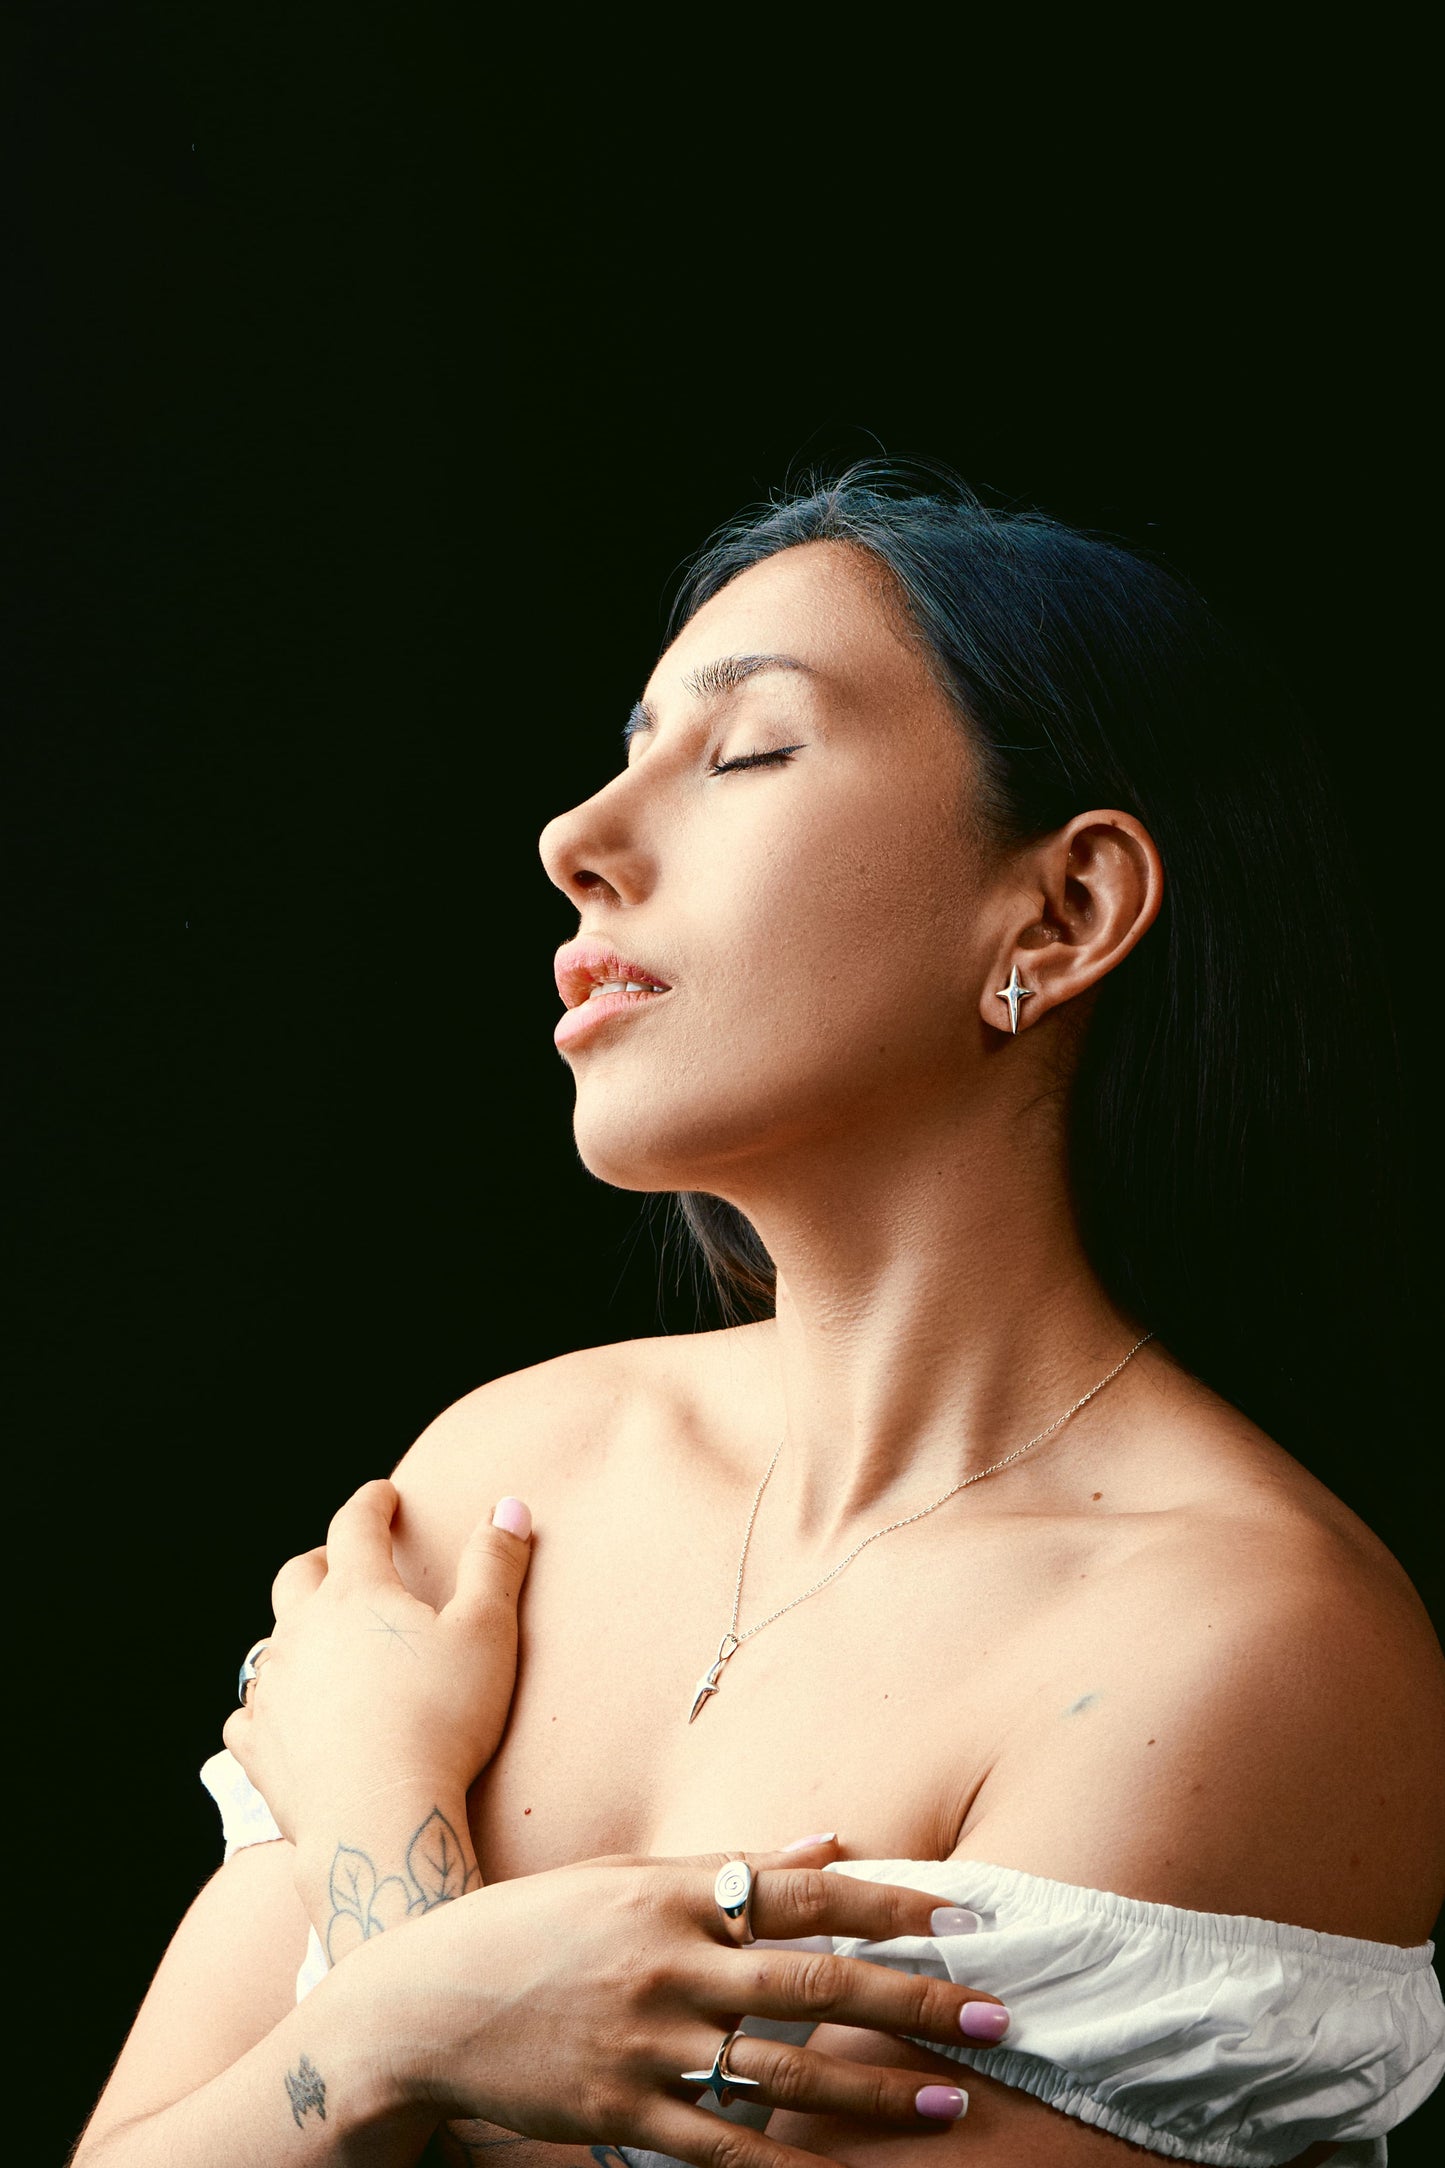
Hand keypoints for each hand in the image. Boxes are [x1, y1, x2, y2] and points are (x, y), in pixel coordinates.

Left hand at [223, 1478, 531, 1843]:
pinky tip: (281, 1717)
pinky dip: (265, 1708)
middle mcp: (301, 1631)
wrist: (379, 1818)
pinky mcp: (258, 1747)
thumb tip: (509, 1505)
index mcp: (356, 1593)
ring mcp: (273, 1690)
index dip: (371, 1504)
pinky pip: (247, 1716)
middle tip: (343, 1563)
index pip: (355, 1525)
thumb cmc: (442, 1720)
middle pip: (297, 1576)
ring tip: (320, 1643)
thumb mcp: (487, 1634)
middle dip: (321, 1561)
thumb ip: (496, 1564)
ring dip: (295, 1634)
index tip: (383, 1495)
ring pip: (270, 1643)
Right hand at [364, 1838, 1004, 2167]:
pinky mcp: (625, 2115)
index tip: (965, 1918)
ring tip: (951, 2103)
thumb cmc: (536, 1926)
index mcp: (676, 1893)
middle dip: (913, 2000)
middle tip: (993, 2014)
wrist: (430, 2004)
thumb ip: (734, 1866)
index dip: (892, 1906)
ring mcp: (649, 2045)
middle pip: (816, 1983)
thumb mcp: (630, 1876)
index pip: (808, 1893)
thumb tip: (829, 1843)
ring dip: (878, 2090)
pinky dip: (792, 2166)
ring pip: (789, 2073)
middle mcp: (671, 1963)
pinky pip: (726, 2147)